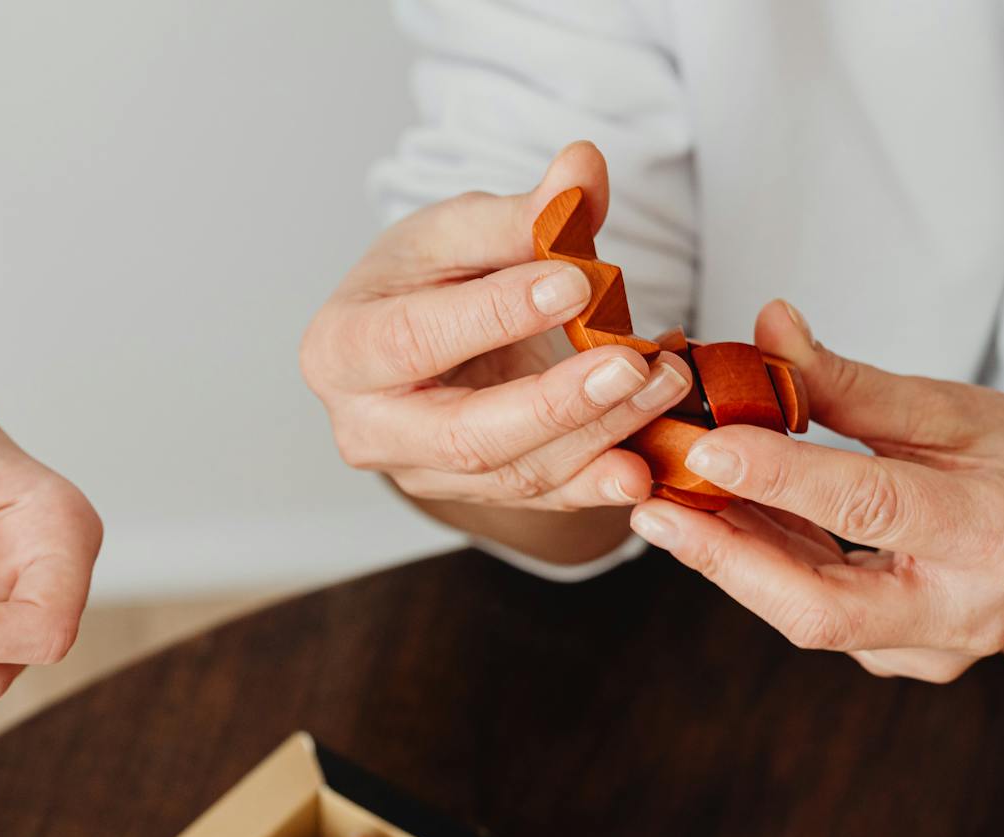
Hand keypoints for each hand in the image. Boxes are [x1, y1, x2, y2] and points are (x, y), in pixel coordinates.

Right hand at [301, 141, 690, 515]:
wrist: (414, 340)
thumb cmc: (420, 281)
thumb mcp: (454, 233)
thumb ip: (517, 212)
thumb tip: (580, 171)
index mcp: (340, 349)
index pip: (413, 339)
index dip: (495, 315)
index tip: (578, 280)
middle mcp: (367, 428)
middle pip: (464, 433)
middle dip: (556, 403)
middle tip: (630, 364)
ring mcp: (419, 474)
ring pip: (512, 473)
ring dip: (598, 434)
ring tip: (663, 383)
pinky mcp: (471, 496)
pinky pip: (540, 499)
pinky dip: (598, 481)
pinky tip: (645, 464)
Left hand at [628, 301, 1003, 689]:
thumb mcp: (962, 410)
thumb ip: (853, 384)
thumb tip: (763, 325)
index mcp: (1000, 533)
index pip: (870, 506)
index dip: (781, 479)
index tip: (706, 445)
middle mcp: (964, 610)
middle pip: (817, 604)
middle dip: (723, 556)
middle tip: (647, 507)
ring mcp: (928, 652)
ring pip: (802, 615)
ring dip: (727, 556)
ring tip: (661, 502)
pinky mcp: (896, 660)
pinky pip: (811, 612)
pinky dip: (760, 565)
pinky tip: (715, 522)